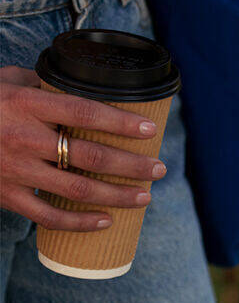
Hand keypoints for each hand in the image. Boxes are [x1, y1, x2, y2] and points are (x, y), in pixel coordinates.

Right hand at [0, 66, 165, 230]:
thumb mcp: (9, 80)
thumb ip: (46, 83)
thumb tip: (86, 82)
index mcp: (28, 104)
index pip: (86, 113)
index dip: (122, 122)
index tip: (151, 129)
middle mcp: (23, 138)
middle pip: (90, 156)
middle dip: (132, 165)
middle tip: (159, 169)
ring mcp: (14, 170)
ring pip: (76, 189)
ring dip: (116, 195)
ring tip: (145, 196)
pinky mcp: (5, 195)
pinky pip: (47, 216)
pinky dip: (79, 222)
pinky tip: (105, 221)